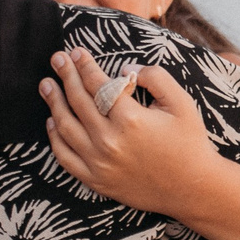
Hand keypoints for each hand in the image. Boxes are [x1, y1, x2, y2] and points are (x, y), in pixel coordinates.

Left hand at [40, 49, 217, 215]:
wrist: (193, 188)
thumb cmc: (189, 142)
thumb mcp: (181, 102)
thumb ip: (155, 77)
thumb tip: (125, 69)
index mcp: (130, 119)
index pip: (97, 84)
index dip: (84, 65)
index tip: (76, 51)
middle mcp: (109, 141)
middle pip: (78, 101)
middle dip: (65, 75)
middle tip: (56, 59)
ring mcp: (99, 163)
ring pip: (66, 127)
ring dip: (54, 103)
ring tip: (46, 85)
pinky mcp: (96, 180)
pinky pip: (65, 157)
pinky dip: (55, 138)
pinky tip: (53, 122)